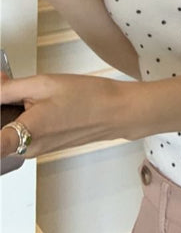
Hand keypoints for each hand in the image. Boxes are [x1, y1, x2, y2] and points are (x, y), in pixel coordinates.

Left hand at [0, 73, 127, 157]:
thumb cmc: (88, 98)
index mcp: (23, 134)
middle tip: (7, 83)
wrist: (117, 111)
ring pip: (9, 130)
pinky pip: (23, 131)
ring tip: (23, 88)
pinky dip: (22, 115)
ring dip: (9, 110)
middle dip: (1, 105)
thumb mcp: (45, 84)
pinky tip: (35, 98)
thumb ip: (10, 87)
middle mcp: (26, 149)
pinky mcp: (46, 145)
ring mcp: (36, 149)